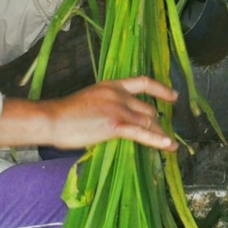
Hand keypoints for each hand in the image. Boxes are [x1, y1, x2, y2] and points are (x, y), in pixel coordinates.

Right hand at [44, 77, 178, 150]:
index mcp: (111, 85)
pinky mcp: (116, 125)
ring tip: (170, 145)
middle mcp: (118, 94)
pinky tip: (169, 145)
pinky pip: (142, 133)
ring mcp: (118, 108)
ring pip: (148, 121)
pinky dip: (157, 140)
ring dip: (160, 133)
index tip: (173, 95)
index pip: (142, 82)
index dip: (160, 89)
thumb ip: (107, 104)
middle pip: (148, 108)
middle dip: (157, 122)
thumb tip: (116, 117)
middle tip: (163, 133)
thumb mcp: (91, 99)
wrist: (53, 118)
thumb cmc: (66, 113)